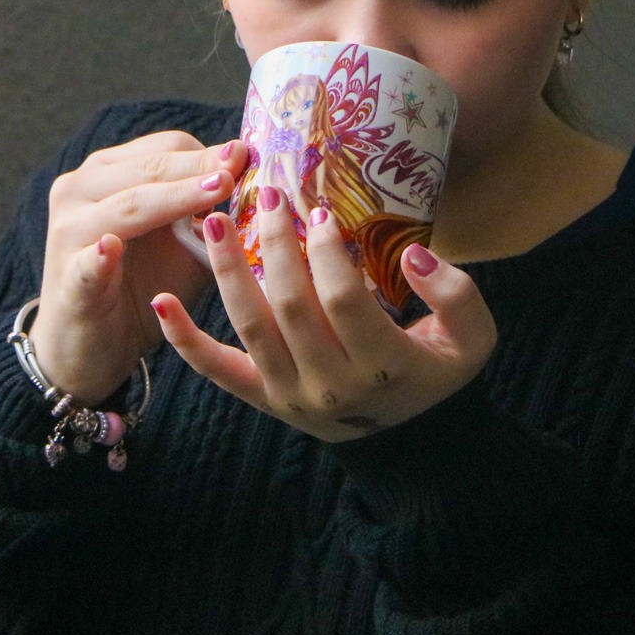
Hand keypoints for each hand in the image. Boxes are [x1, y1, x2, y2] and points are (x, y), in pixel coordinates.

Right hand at [32, 132, 246, 401]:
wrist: (90, 346)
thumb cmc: (144, 284)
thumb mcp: (183, 242)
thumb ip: (212, 213)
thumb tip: (263, 185)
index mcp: (110, 171)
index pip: (166, 148)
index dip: (209, 153)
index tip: (248, 158)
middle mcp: (81, 189)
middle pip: (149, 169)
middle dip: (198, 168)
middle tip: (239, 167)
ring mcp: (68, 232)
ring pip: (127, 206)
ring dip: (172, 199)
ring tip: (214, 191)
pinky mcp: (66, 279)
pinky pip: (86, 264)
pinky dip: (100, 257)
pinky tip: (112, 247)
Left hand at [151, 186, 496, 441]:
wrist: (409, 437)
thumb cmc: (438, 371)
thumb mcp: (473, 338)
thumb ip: (457, 295)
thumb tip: (415, 257)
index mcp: (383, 365)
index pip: (344, 301)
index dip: (328, 253)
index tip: (322, 210)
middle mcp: (331, 384)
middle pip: (289, 307)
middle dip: (273, 246)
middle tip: (265, 196)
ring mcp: (291, 395)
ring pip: (249, 327)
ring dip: (226, 272)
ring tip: (211, 221)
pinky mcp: (263, 399)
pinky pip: (217, 371)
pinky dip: (184, 340)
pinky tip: (161, 303)